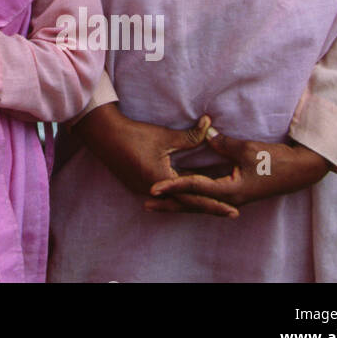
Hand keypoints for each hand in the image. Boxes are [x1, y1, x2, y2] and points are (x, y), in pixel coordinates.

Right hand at [76, 105, 238, 217]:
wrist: (103, 134)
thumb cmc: (134, 134)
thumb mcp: (164, 136)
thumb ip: (190, 135)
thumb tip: (210, 124)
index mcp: (160, 181)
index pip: (193, 198)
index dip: (214, 204)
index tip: (233, 210)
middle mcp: (152, 191)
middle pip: (185, 205)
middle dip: (208, 207)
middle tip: (230, 212)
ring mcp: (143, 190)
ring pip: (174, 203)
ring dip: (193, 204)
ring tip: (213, 206)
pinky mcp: (137, 185)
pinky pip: (164, 197)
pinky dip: (179, 198)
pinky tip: (187, 196)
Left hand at [146, 130, 329, 215]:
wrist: (300, 170)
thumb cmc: (276, 160)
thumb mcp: (248, 150)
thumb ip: (224, 145)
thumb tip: (206, 136)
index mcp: (231, 190)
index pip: (194, 188)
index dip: (172, 186)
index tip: (152, 187)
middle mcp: (229, 197)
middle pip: (193, 202)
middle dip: (170, 202)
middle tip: (146, 202)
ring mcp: (232, 195)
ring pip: (200, 200)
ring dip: (179, 199)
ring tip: (157, 199)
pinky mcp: (235, 190)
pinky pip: (209, 194)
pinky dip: (193, 193)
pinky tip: (180, 190)